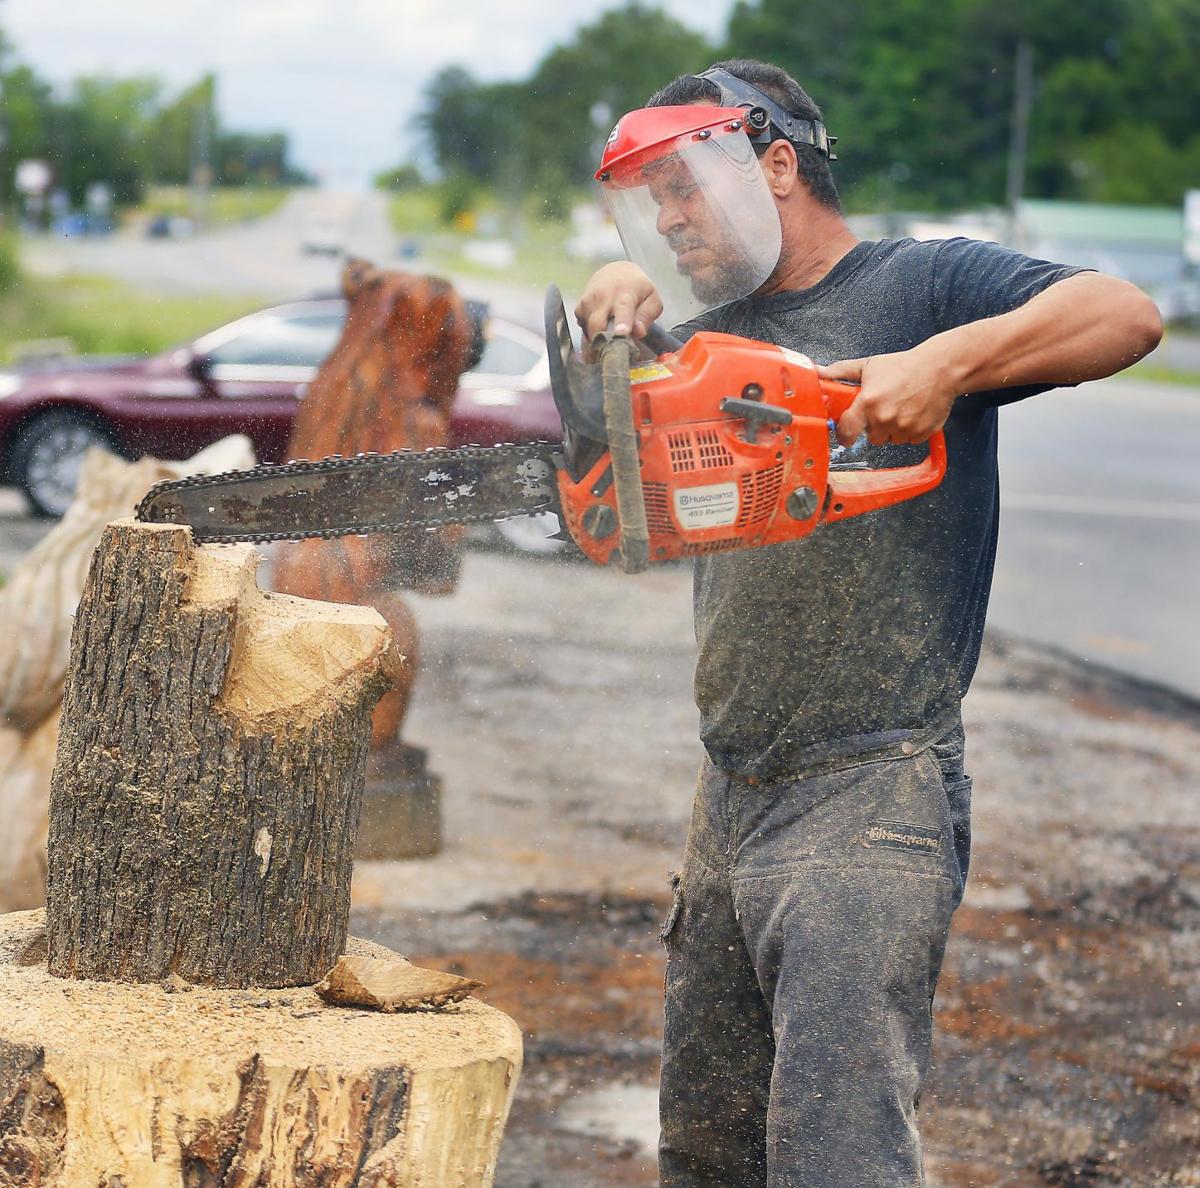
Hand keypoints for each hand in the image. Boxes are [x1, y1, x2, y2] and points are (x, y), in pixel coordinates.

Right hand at [575, 262, 662, 343]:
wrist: (614, 272)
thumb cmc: (636, 288)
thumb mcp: (651, 299)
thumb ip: (646, 316)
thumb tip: (639, 332)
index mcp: (624, 294)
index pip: (622, 309)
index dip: (622, 323)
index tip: (622, 333)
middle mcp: (603, 297)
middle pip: (598, 326)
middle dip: (604, 343)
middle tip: (615, 356)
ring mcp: (588, 302)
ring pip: (589, 331)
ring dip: (599, 340)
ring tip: (611, 338)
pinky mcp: (579, 309)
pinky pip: (583, 329)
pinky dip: (591, 335)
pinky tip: (601, 328)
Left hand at [817, 346, 960, 446]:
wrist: (941, 368)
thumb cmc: (904, 366)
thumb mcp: (869, 365)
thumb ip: (841, 372)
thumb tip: (818, 372)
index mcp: (868, 403)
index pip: (846, 431)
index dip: (844, 434)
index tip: (846, 434)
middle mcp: (884, 419)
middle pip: (871, 437)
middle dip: (875, 426)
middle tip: (884, 407)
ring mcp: (904, 428)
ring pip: (890, 439)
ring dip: (892, 429)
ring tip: (901, 408)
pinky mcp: (921, 433)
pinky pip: (908, 440)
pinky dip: (910, 431)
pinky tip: (913, 412)